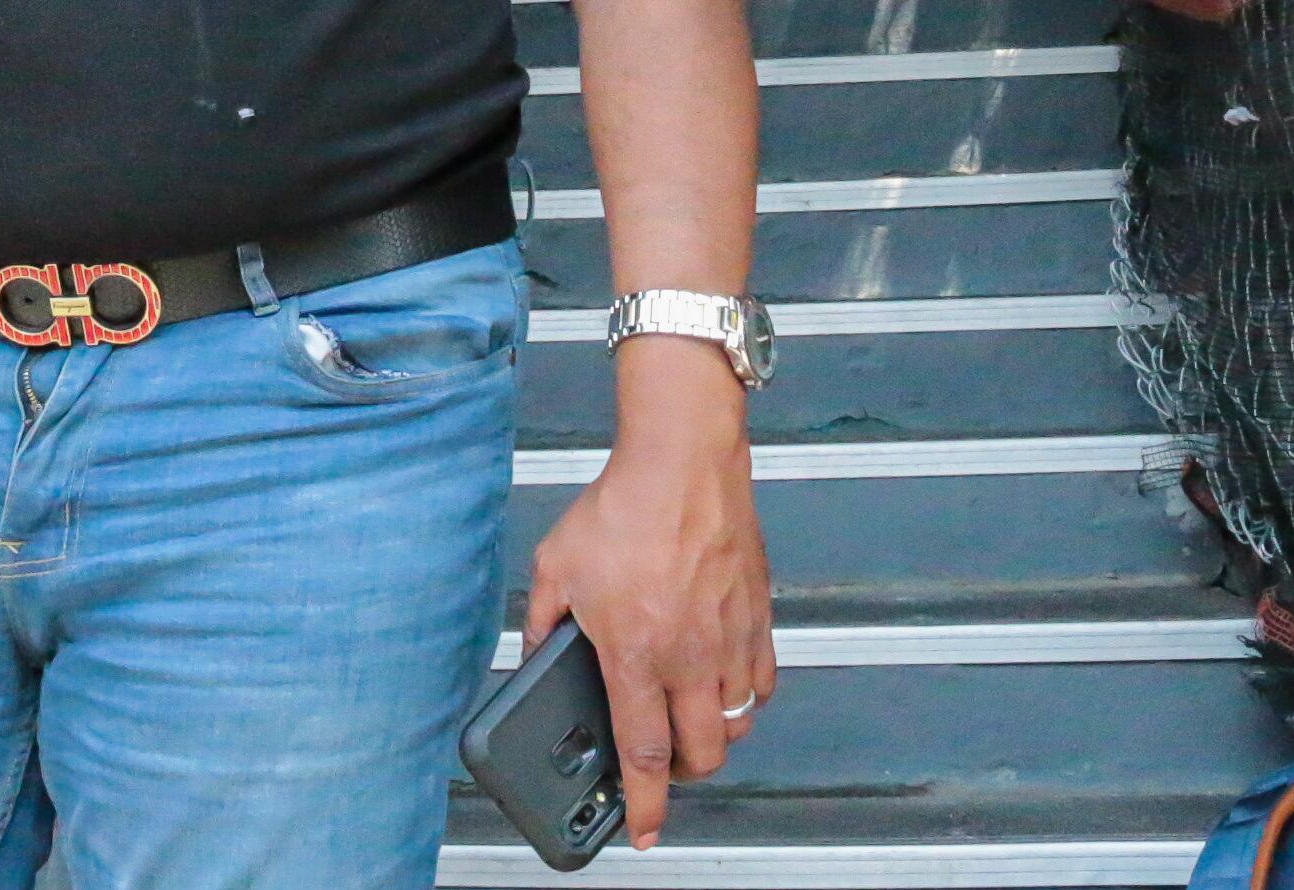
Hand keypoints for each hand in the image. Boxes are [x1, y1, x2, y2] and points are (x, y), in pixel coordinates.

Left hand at [524, 346, 772, 848]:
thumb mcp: (554, 567)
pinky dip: (742, 696)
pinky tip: (716, 678)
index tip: (643, 831)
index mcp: (635, 653)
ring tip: (682, 716)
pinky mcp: (758, 619)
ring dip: (709, 734)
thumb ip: (540, 624)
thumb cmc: (622, 507)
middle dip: (680, 774)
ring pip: (734, 724)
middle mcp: (689, 658)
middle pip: (700, 756)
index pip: (644, 754)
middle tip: (659, 761)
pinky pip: (760, 684)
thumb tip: (534, 661)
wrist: (683, 462)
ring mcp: (729, 640)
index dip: (645, 805)